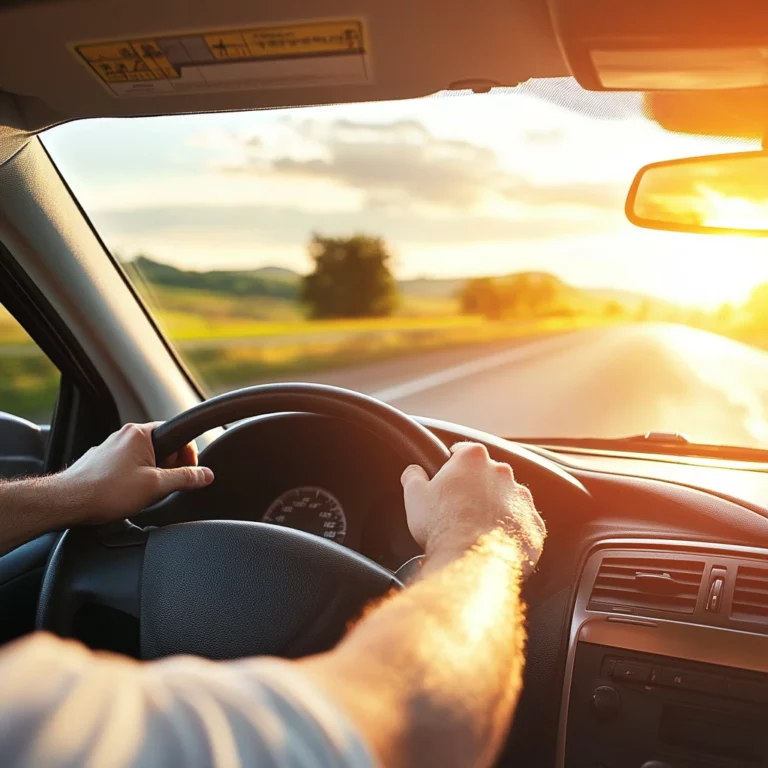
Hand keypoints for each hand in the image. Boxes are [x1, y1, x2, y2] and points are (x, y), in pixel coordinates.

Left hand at [58, 422, 213, 523]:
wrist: (67, 502)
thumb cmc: (106, 491)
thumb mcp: (156, 486)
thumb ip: (185, 478)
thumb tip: (206, 475)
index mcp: (140, 433)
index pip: (178, 436)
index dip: (189, 457)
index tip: (189, 474)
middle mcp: (124, 435)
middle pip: (163, 447)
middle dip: (170, 467)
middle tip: (166, 487)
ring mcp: (111, 448)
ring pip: (145, 458)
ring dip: (152, 474)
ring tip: (145, 493)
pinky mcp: (101, 462)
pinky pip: (128, 466)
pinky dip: (134, 478)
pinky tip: (128, 495)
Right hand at [401, 442, 544, 573]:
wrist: (473, 561)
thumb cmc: (442, 526)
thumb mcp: (415, 496)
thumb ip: (413, 476)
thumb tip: (414, 471)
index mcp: (473, 459)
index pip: (464, 451)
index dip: (453, 463)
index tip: (449, 475)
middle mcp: (502, 472)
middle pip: (488, 474)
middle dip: (476, 487)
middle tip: (460, 508)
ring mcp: (522, 498)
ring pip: (508, 498)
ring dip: (496, 508)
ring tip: (478, 530)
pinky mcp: (534, 524)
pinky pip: (522, 524)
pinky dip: (511, 531)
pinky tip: (495, 544)